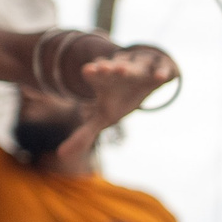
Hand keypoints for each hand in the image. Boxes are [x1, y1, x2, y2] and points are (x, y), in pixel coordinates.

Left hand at [46, 46, 177, 168]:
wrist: (144, 79)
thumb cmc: (117, 100)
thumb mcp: (103, 117)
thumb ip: (83, 133)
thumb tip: (60, 155)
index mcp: (104, 80)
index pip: (95, 74)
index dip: (91, 72)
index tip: (87, 70)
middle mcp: (120, 71)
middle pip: (112, 67)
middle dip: (108, 67)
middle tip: (103, 68)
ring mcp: (140, 70)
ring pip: (134, 66)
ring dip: (129, 67)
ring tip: (122, 69)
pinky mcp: (158, 71)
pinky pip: (160, 70)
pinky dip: (160, 72)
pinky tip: (159, 77)